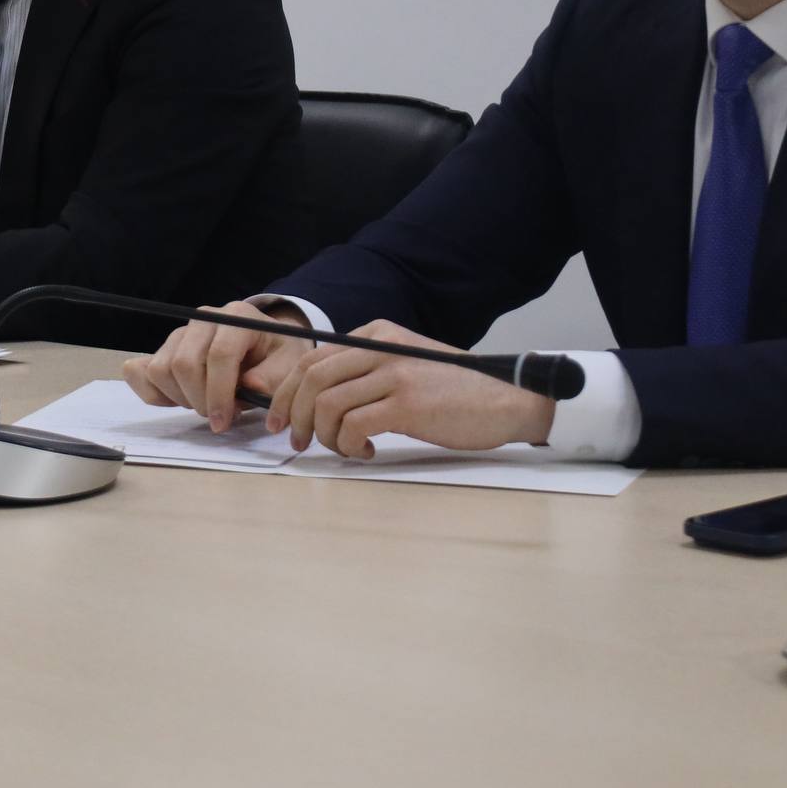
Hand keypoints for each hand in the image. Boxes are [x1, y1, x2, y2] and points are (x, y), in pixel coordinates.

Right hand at [123, 300, 314, 432]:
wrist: (267, 344)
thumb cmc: (278, 355)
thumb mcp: (290, 365)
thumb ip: (274, 377)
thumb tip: (250, 385)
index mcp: (238, 317)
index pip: (218, 355)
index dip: (219, 394)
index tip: (224, 423)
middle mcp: (205, 318)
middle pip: (183, 363)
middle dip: (199, 400)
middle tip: (219, 417)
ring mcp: (181, 331)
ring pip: (160, 369)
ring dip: (180, 398)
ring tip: (205, 404)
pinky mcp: (165, 347)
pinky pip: (141, 371)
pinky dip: (154, 393)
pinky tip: (179, 400)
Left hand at [265, 321, 554, 456]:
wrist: (507, 399)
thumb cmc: (456, 391)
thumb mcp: (406, 365)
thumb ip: (368, 371)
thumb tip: (317, 400)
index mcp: (376, 335)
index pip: (313, 358)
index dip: (286, 392)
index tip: (279, 420)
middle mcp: (381, 348)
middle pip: (311, 378)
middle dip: (293, 415)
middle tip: (295, 442)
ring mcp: (394, 374)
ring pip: (327, 404)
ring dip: (324, 436)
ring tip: (342, 449)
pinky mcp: (407, 404)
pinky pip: (353, 426)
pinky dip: (348, 445)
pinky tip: (365, 452)